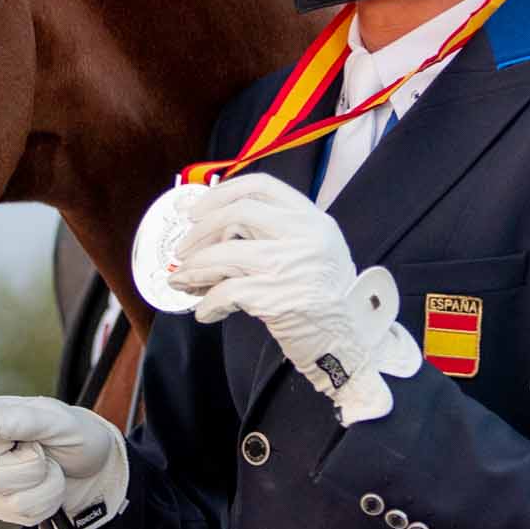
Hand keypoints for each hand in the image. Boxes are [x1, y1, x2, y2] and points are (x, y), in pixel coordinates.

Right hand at [0, 395, 128, 528]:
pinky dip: (47, 501)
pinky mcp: (2, 508)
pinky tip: (51, 486)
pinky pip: (21, 514)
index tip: (7, 438)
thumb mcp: (60, 420)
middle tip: (43, 450)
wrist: (97, 469)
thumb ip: (25, 419)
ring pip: (6, 498)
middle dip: (29, 465)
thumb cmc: (76, 435)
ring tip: (52, 468)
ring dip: (44, 483)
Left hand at [168, 173, 418, 423]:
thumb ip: (273, 232)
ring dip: (194, 269)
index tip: (196, 210)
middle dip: (200, 231)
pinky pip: (225, 293)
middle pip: (237, 213)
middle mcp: (304, 235)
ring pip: (224, 254)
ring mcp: (290, 266)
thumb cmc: (324, 298)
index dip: (221, 193)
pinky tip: (205, 312)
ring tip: (182, 281)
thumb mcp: (312, 250)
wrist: (347, 343)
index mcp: (312, 219)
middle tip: (182, 250)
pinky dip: (208, 303)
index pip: (261, 185)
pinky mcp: (275, 298)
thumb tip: (212, 226)